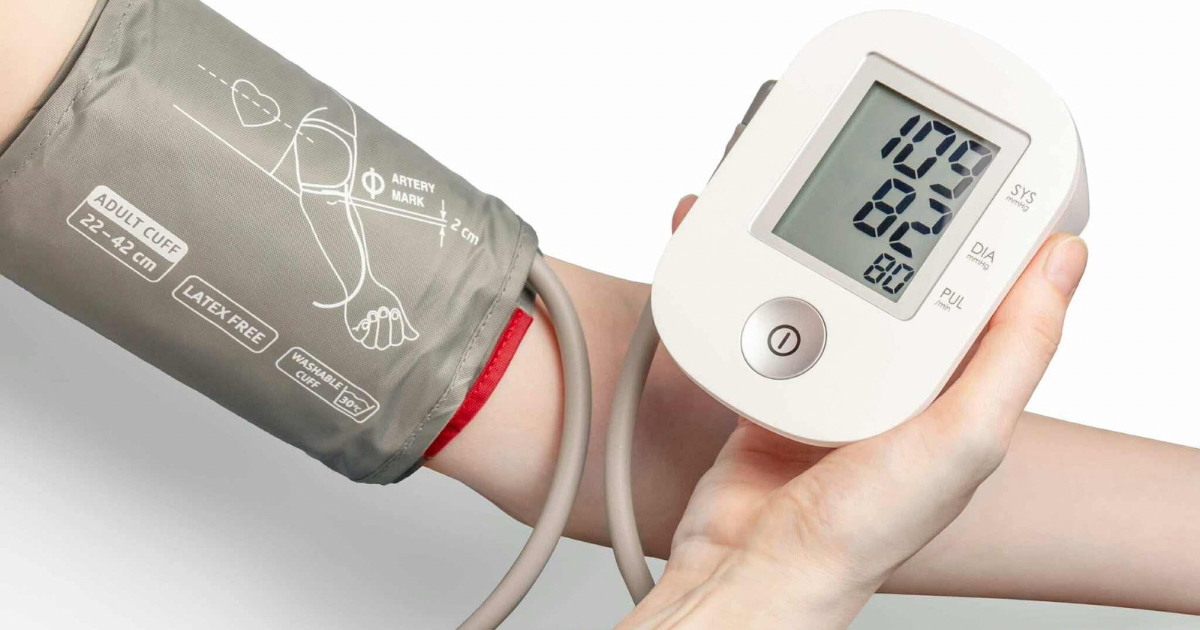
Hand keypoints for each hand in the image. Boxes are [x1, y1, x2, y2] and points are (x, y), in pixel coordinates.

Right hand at [616, 196, 1088, 629]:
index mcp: (957, 384)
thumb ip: (1015, 350)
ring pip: (822, 280)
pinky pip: (765, 312)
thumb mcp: (965, 437)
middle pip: (891, 267)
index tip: (965, 170)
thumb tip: (1065, 264)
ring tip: (779, 194)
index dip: (981, 223)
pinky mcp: (777, 375)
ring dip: (797, 239)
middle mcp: (899, 374)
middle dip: (869, 215)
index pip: (981, 283)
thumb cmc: (862, 528)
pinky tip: (737, 253)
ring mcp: (834, 372)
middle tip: (851, 162)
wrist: (757, 565)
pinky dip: (748, 279)